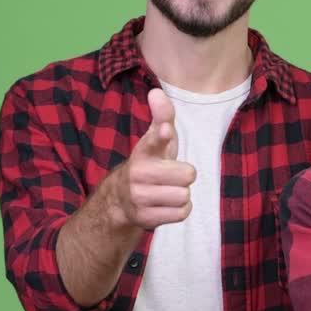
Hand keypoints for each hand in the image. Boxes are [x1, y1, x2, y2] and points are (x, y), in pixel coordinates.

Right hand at [108, 88, 195, 229]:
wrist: (122, 199)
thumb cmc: (150, 163)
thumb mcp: (156, 139)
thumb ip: (162, 116)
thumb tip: (156, 92)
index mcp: (143, 151)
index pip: (153, 140)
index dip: (161, 135)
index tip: (165, 130)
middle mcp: (137, 174)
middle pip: (188, 175)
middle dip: (185, 176)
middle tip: (171, 176)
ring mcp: (139, 197)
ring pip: (185, 196)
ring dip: (182, 194)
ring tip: (167, 191)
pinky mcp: (145, 218)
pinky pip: (182, 213)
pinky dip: (179, 210)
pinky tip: (166, 204)